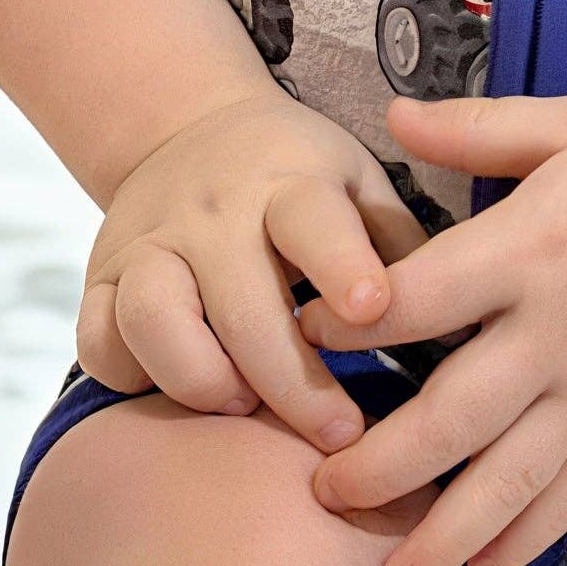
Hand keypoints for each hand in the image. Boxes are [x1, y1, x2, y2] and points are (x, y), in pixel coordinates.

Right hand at [76, 88, 432, 454]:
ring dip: (202, 378)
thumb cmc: (303, 182)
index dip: (342, 266)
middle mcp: (213, 210)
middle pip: (241, 305)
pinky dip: (132, 375)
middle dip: (292, 383)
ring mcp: (148, 242)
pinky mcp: (98, 276)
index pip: (312, 220)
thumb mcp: (361, 185)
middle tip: (341, 436)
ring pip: (153, 318)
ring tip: (242, 407)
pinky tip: (176, 390)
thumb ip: (403, 247)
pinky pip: (98, 341)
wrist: (190, 129)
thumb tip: (469, 329)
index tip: (374, 311)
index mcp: (290, 181)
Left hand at [296, 90, 566, 565]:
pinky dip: (527, 538)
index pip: (423, 298)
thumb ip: (477, 126)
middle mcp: (557, 332)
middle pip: (454, 415)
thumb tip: (389, 111)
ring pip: (511, 479)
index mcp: (532, 249)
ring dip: (446, 534)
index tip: (300, 336)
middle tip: (319, 494)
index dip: (352, 320)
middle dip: (381, 464)